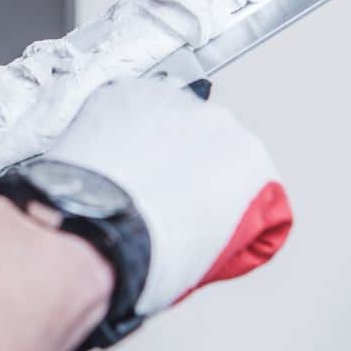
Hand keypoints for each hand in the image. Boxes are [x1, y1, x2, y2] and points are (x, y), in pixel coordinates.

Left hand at [39, 77, 291, 315]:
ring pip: (163, 116)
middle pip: (203, 139)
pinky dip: (113, 124)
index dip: (212, 195)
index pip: (241, 174)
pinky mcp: (124, 92)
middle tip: (152, 193)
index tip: (191, 206)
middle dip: (181, 162)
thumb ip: (223, 224)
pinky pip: (123, 104)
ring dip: (149, 139)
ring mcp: (169, 102)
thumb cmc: (152, 257)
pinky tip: (102, 155)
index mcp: (250, 163)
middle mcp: (218, 122)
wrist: (99, 233)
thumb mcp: (213, 258)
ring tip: (122, 176)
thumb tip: (204, 222)